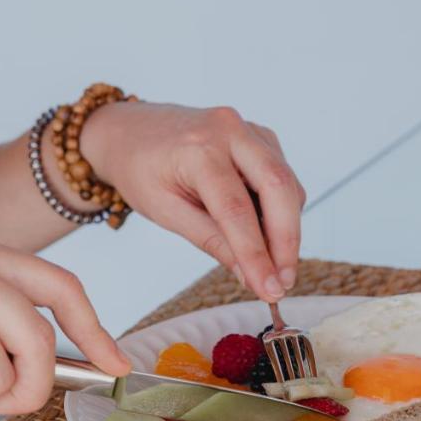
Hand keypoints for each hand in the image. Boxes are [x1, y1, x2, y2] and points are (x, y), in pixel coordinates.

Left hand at [79, 102, 305, 301]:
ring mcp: (249, 130)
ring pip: (288, 184)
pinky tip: (264, 233)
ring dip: (287, 229)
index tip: (270, 290)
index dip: (257, 255)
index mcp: (198, 149)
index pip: (237, 210)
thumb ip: (210, 240)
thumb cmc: (140, 169)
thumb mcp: (165, 211)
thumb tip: (250, 275)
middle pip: (278, 187)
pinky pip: (284, 178)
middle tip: (284, 282)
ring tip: (271, 264)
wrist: (132, 131)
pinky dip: (281, 210)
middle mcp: (230, 130)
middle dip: (288, 241)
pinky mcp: (261, 138)